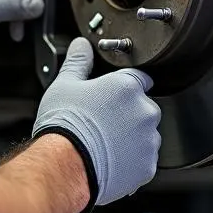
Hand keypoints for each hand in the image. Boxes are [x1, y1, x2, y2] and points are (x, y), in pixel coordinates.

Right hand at [32, 37, 160, 208]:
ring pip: (145, 134)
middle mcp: (144, 111)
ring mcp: (148, 140)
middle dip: (127, 114)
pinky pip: (144, 160)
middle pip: (142, 107)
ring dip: (131, 137)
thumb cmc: (64, 126)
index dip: (122, 87)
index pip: (138, 78)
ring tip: (104, 144)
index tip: (112, 96)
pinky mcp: (147, 166)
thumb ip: (78, 61)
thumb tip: (82, 45)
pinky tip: (109, 159)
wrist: (64, 167)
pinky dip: (131, 160)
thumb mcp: (64, 85)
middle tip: (102, 122)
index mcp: (127, 87)